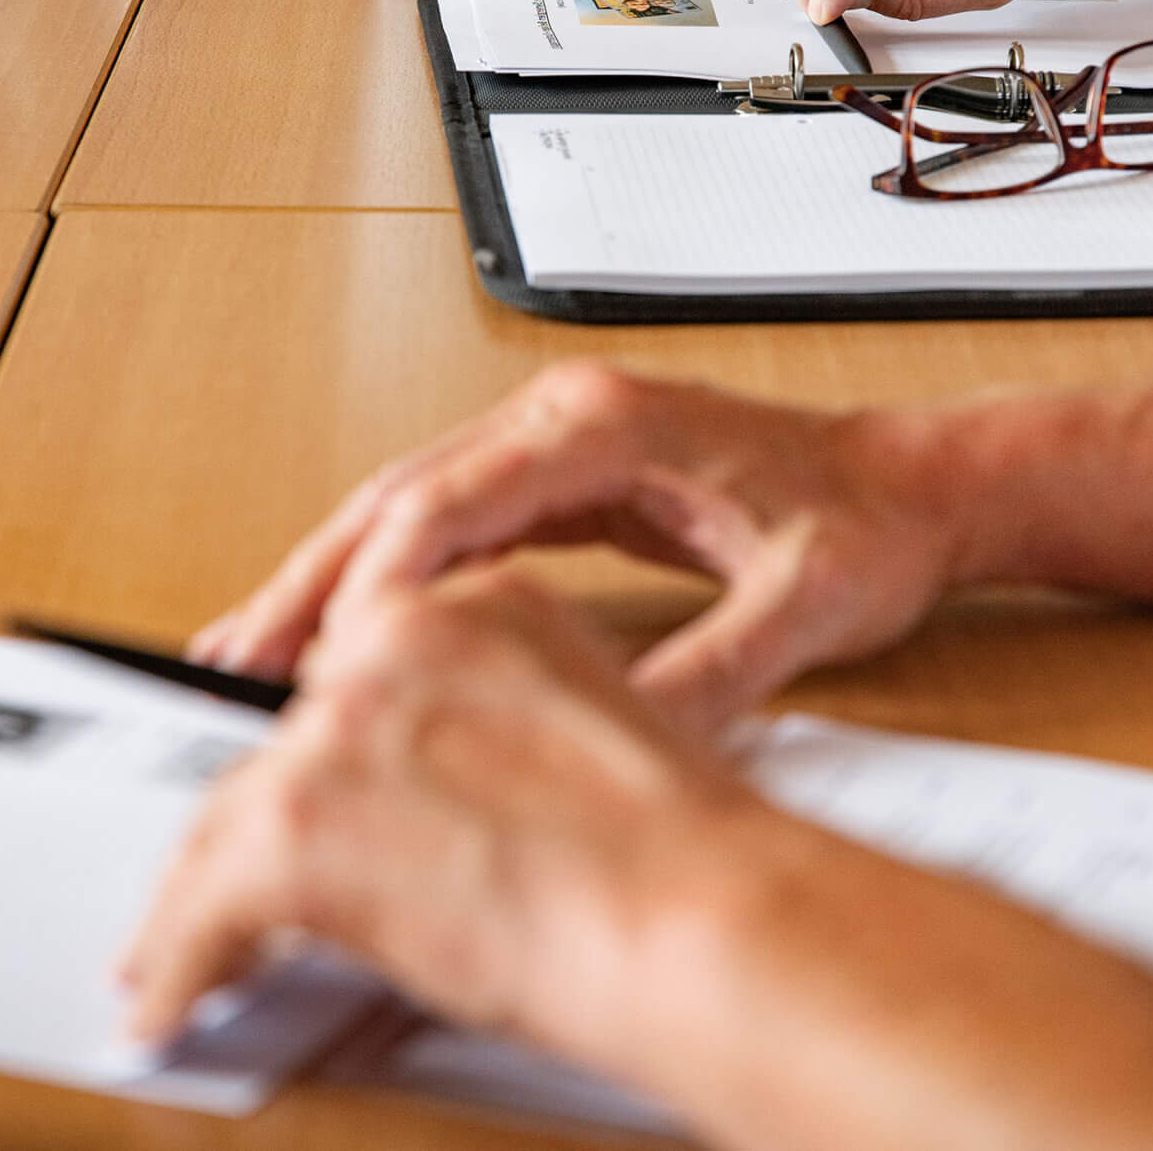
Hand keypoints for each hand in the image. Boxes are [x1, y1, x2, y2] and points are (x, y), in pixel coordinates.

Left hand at [120, 567, 769, 1047]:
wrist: (705, 917)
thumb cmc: (692, 854)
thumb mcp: (602, 730)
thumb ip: (502, 727)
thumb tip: (451, 793)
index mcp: (486, 603)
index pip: (358, 665)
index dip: (319, 748)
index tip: (296, 784)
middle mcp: (404, 638)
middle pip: (283, 737)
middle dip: (252, 827)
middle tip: (222, 891)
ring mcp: (343, 721)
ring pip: (228, 811)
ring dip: (201, 894)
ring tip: (189, 953)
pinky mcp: (298, 815)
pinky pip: (201, 894)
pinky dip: (182, 957)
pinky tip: (181, 992)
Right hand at [189, 362, 969, 737]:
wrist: (919, 487)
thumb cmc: (870, 526)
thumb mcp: (802, 608)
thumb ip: (709, 669)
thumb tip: (607, 736)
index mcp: (609, 425)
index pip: (454, 498)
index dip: (376, 585)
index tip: (321, 661)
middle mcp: (568, 415)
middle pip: (402, 496)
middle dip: (313, 582)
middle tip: (233, 664)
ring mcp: (559, 436)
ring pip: (409, 505)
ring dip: (332, 580)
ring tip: (254, 658)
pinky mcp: (564, 470)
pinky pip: (447, 520)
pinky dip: (386, 577)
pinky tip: (344, 633)